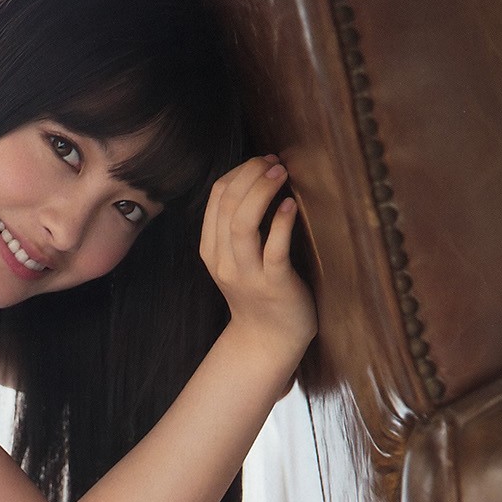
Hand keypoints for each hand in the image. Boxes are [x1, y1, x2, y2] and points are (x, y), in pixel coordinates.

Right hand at [199, 157, 317, 368]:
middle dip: (251, 174)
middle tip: (274, 161)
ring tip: (281, 172)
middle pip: (227, 205)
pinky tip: (290, 205)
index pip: (216, 198)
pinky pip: (273, 250)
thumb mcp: (236, 258)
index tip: (262, 161)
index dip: (239, 172)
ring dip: (262, 191)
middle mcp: (224, 261)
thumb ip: (238, 226)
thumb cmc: (259, 292)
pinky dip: (281, 223)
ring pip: (242, 224)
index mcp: (211, 250)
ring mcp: (247, 275)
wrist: (268, 340)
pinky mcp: (274, 285)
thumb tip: (257, 178)